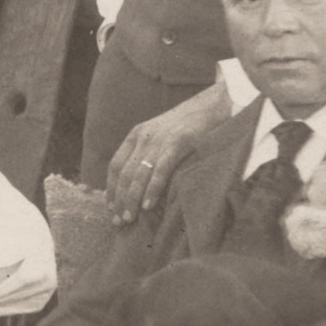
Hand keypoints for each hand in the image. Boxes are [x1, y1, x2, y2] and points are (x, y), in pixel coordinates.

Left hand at [103, 85, 232, 217]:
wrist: (215, 103)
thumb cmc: (190, 123)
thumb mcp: (162, 133)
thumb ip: (150, 152)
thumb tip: (141, 180)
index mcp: (137, 135)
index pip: (115, 165)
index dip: (111, 188)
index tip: (111, 207)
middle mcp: (144, 137)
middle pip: (124, 174)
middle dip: (119, 200)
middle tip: (118, 222)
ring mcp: (161, 140)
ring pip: (139, 174)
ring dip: (131, 199)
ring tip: (129, 219)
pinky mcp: (179, 142)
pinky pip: (161, 170)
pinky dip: (153, 188)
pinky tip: (148, 205)